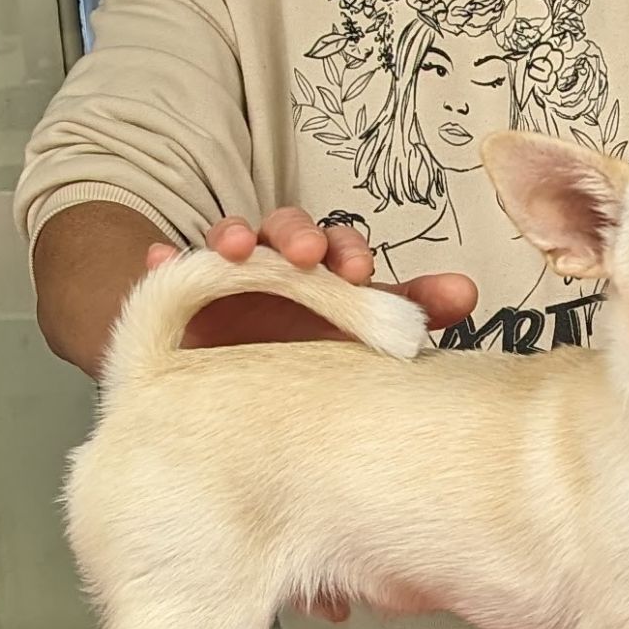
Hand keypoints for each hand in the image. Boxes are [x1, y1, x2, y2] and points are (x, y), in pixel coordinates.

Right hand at [146, 207, 476, 346]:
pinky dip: (165, 261)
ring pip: (230, 241)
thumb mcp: (361, 338)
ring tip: (234, 247)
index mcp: (327, 276)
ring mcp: (228, 280)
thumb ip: (411, 312)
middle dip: (297, 235)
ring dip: (233, 234)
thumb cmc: (311, 360)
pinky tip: (161, 259)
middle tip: (307, 254)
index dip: (349, 251)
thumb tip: (468, 291)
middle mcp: (279, 269)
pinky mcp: (183, 298)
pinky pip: (169, 271)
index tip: (361, 270)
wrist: (238, 396)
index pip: (341, 249)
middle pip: (286, 232)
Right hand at [151, 208, 477, 622]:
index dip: (426, 302)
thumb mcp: (296, 520)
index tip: (456, 294)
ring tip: (269, 250)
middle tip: (348, 270)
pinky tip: (168, 260)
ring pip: (273, 250)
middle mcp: (306, 325)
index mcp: (349, 363)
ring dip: (276, 241)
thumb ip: (319, 539)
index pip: (396, 321)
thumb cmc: (249, 492)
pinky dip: (179, 264)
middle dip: (346, 262)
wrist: (166, 460)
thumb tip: (337, 608)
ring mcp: (248, 308)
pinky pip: (184, 274)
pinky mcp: (187, 309)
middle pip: (338, 270)